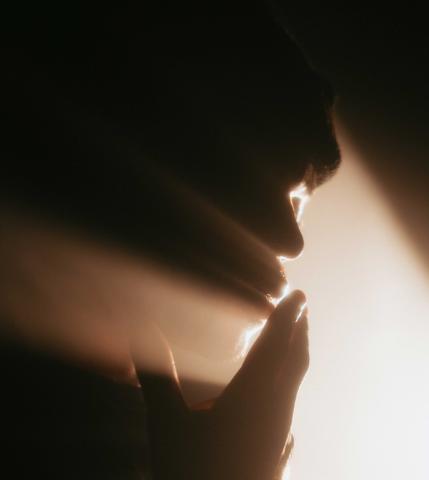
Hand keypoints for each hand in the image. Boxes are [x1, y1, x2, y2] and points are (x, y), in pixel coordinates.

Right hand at [134, 290, 308, 479]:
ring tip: (294, 340)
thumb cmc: (193, 472)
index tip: (298, 295)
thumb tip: (140, 334)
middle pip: (294, 359)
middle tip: (302, 307)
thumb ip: (157, 378)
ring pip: (294, 383)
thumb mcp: (168, 425)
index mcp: (253, 395)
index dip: (286, 316)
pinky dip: (289, 384)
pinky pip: (289, 404)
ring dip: (296, 355)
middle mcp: (275, 408)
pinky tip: (283, 397)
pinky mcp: (276, 449)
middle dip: (298, 330)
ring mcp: (279, 431)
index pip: (275, 344)